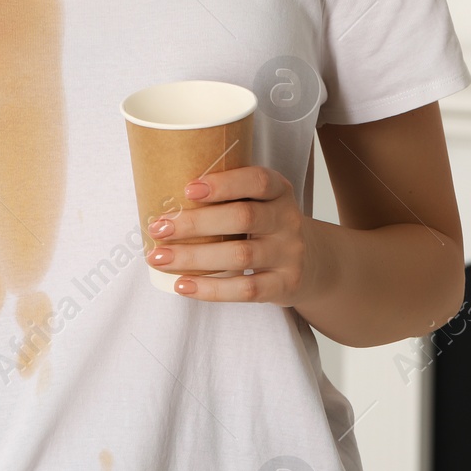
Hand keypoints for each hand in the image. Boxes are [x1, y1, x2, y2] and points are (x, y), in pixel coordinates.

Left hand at [145, 165, 324, 305]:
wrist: (312, 263)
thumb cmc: (267, 228)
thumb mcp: (260, 203)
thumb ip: (227, 199)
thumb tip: (166, 206)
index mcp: (279, 192)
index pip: (258, 181)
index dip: (224, 183)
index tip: (187, 189)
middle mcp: (287, 220)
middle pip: (242, 218)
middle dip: (195, 223)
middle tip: (158, 228)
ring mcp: (289, 254)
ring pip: (240, 256)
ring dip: (194, 258)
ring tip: (159, 258)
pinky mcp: (285, 284)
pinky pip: (246, 289)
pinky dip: (211, 289)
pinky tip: (183, 285)